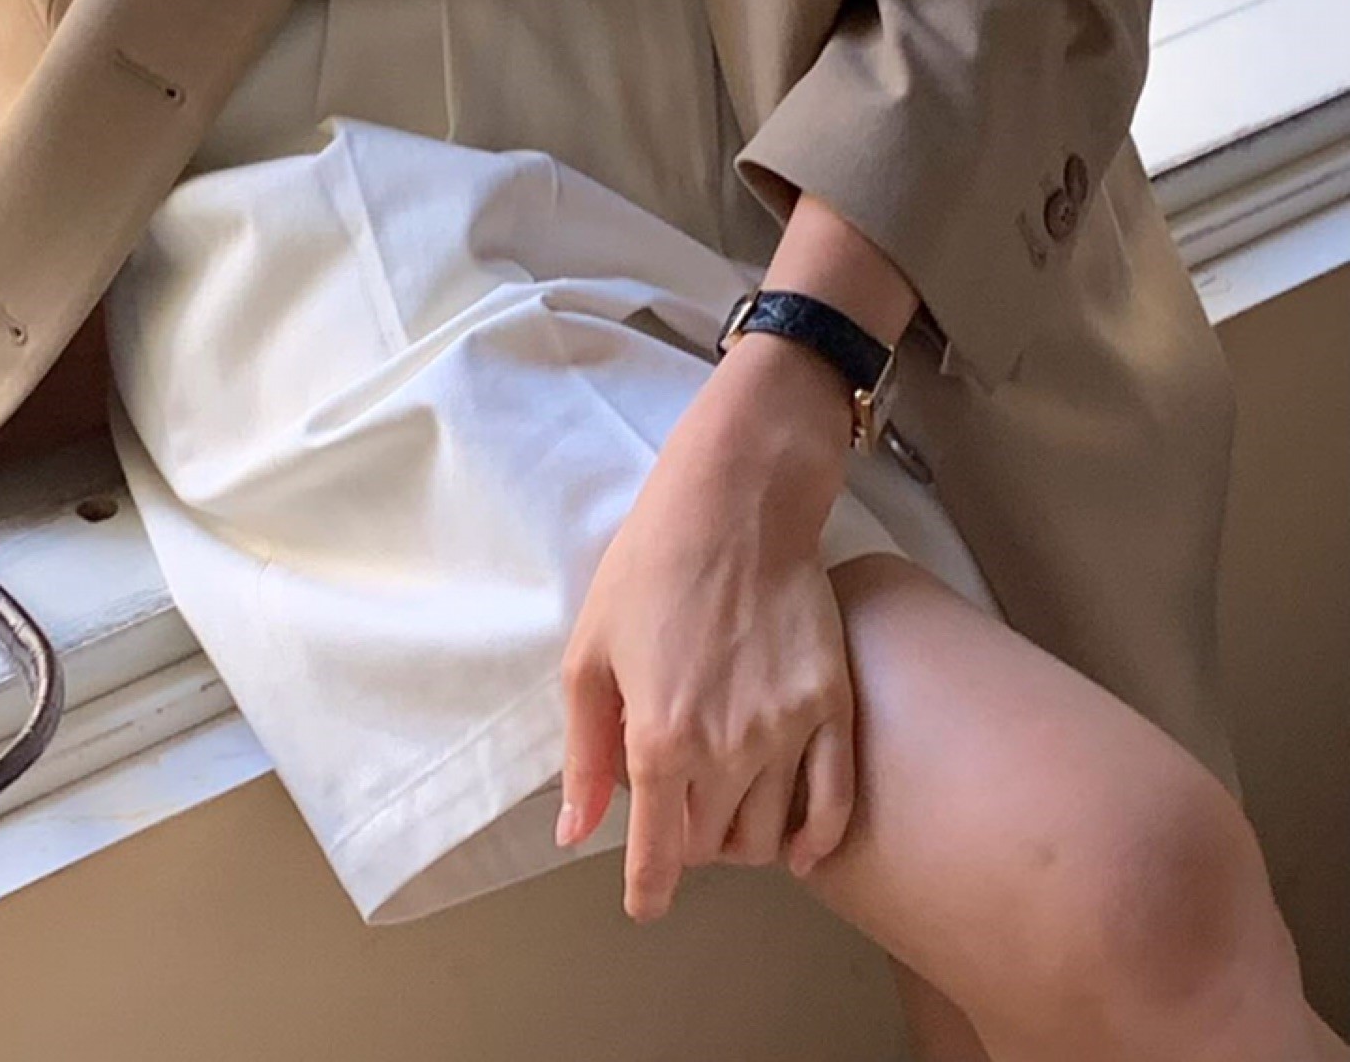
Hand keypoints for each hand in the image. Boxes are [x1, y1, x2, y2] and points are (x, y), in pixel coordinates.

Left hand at [555, 330, 859, 920]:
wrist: (735, 506)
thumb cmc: (649, 569)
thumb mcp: (589, 655)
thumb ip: (585, 754)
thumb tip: (574, 832)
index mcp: (659, 740)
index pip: (656, 855)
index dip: (647, 891)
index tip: (645, 903)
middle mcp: (727, 750)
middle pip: (712, 848)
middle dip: (687, 845)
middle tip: (674, 812)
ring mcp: (788, 732)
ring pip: (770, 838)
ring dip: (742, 841)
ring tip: (723, 810)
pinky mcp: (832, 708)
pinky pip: (833, 806)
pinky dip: (815, 840)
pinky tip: (799, 846)